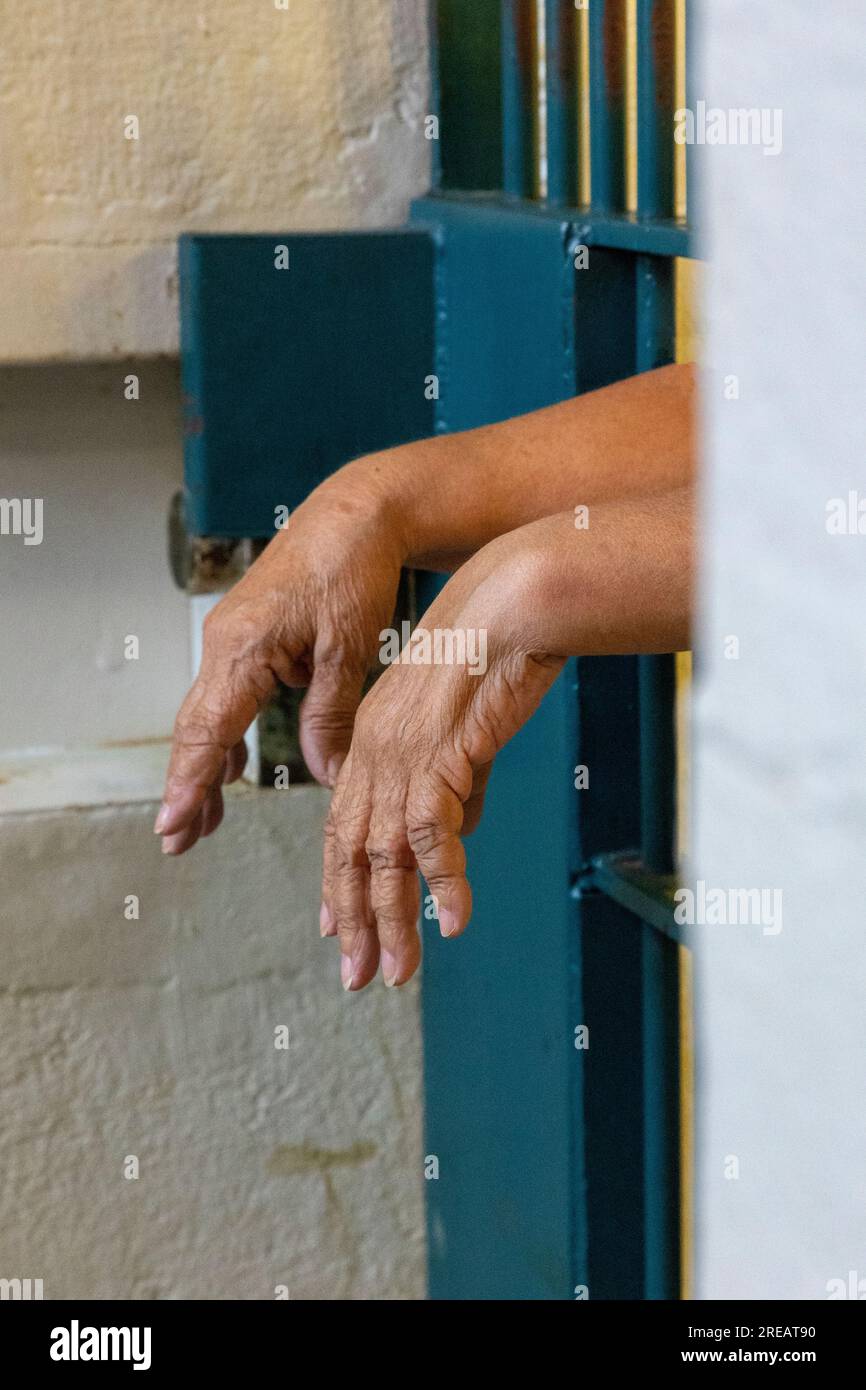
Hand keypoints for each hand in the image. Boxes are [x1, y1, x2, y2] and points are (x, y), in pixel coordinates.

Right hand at [155, 471, 405, 853]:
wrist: (355, 511)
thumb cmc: (353, 569)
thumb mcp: (350, 648)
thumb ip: (331, 715)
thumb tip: (326, 775)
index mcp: (244, 646)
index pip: (208, 730)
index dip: (190, 782)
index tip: (173, 825)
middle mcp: (225, 642)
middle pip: (197, 728)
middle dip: (188, 786)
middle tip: (176, 842)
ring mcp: (232, 637)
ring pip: (210, 714)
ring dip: (207, 766)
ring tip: (202, 820)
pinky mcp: (248, 634)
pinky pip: (227, 695)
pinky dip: (227, 734)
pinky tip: (234, 766)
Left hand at [321, 532, 563, 989]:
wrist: (508, 607)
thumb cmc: (492, 655)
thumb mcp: (464, 729)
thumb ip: (457, 781)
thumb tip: (462, 830)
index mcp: (372, 742)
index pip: (342, 824)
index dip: (338, 882)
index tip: (335, 927)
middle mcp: (373, 753)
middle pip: (351, 852)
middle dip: (354, 919)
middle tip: (357, 975)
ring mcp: (400, 756)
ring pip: (385, 855)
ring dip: (391, 919)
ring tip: (398, 971)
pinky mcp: (437, 757)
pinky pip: (435, 835)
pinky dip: (444, 883)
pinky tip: (454, 922)